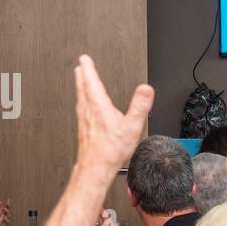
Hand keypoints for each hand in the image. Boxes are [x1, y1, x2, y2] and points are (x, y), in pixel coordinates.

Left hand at [74, 53, 153, 173]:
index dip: (88, 68)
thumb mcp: (132, 126)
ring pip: (81, 98)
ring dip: (81, 87)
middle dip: (82, 75)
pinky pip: (82, 110)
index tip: (84, 58)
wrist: (96, 167)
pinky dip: (83, 101)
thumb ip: (140, 106)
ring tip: (81, 81)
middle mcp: (88, 111)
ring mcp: (84, 120)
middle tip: (80, 65)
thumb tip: (146, 89)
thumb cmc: (111, 150)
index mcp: (98, 106)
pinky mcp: (83, 129)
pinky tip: (86, 107)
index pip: (91, 81)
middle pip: (83, 88)